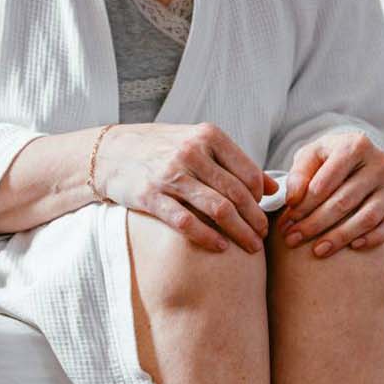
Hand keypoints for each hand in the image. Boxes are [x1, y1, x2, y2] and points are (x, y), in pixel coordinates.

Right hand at [92, 123, 276, 252]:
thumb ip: (234, 163)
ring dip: (239, 232)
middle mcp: (191, 152)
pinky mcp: (151, 197)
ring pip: (218, 209)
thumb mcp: (198, 144)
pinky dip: (208, 237)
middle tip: (262, 236)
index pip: (248, 172)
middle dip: (255, 219)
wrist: (110, 152)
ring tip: (250, 246)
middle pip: (237, 194)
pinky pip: (187, 222)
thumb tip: (273, 188)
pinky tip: (221, 247)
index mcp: (208, 136)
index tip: (264, 213)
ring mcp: (170, 174)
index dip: (261, 198)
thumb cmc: (162, 150)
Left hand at [278, 131, 383, 256]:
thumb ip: (299, 174)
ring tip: (317, 250)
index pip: (327, 181)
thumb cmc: (329, 159)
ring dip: (340, 237)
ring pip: (368, 217)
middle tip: (293, 238)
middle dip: (316, 223)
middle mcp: (380, 163)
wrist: (359, 161)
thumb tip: (293, 200)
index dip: (304, 204)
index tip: (286, 221)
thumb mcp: (311, 157)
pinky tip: (352, 247)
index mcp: (356, 145)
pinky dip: (371, 239)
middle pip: (345, 201)